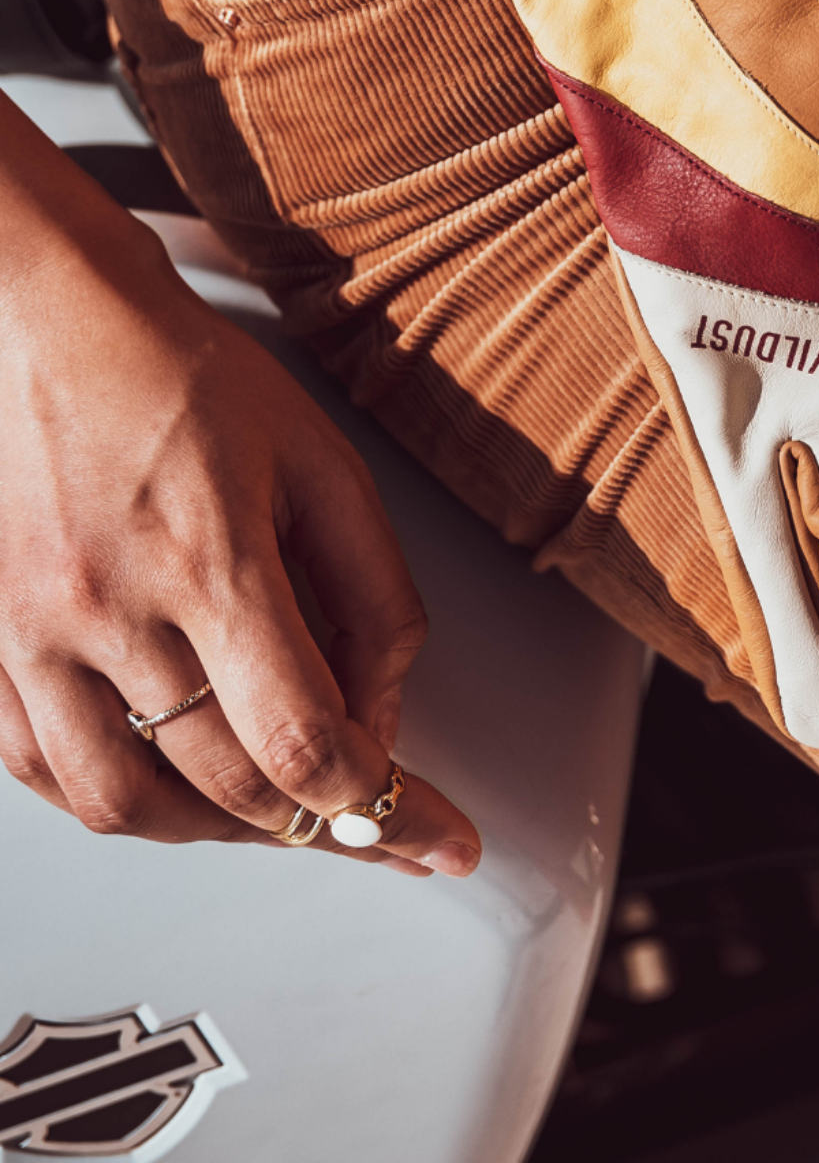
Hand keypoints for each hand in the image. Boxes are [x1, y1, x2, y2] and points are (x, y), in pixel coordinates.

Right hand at [0, 94, 479, 873]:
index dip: (382, 808)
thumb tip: (388, 704)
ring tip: (280, 816)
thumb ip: (372, 590)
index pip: (304, 740)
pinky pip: (43, 774)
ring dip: (220, 833)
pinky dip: (120, 802)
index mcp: (211, 560)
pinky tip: (172, 790)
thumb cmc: (186, 376)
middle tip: (378, 831)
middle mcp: (112, 613)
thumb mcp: (322, 462)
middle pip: (230, 787)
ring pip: (130, 806)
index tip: (435, 838)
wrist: (46, 324)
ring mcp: (31, 638)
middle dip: (323, 827)